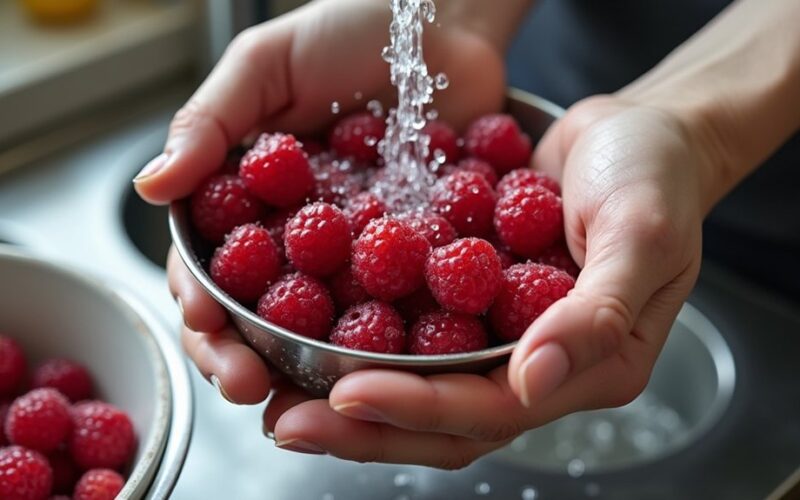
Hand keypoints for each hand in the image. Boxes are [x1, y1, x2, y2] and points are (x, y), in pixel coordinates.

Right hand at [135, 0, 503, 404]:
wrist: (443, 26)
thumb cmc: (350, 31)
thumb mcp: (268, 63)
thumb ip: (212, 120)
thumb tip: (151, 185)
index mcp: (254, 203)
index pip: (213, 270)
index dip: (203, 307)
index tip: (207, 329)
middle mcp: (303, 240)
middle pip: (264, 317)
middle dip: (249, 357)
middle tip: (250, 387)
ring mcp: (364, 256)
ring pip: (330, 331)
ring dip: (315, 372)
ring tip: (313, 402)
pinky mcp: (425, 258)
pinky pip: (409, 308)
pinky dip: (397, 343)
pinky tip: (393, 372)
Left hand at [264, 95, 705, 467]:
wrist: (634, 131)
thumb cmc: (653, 175)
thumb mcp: (643, 233)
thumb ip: (597, 312)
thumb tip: (534, 381)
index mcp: (586, 365)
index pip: (490, 408)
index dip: (417, 408)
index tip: (346, 394)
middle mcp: (535, 362)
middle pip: (443, 419)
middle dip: (365, 426)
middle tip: (289, 421)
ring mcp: (500, 333)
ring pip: (419, 382)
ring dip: (351, 395)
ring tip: (279, 392)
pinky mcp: (473, 296)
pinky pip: (415, 326)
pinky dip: (365, 334)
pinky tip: (310, 325)